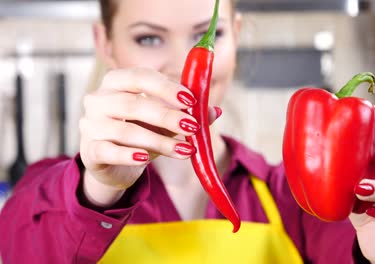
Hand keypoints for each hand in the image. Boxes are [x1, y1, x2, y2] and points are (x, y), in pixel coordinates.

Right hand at [79, 68, 220, 206]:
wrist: (115, 164)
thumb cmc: (141, 133)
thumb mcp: (166, 123)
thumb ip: (188, 115)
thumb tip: (216, 110)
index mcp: (116, 82)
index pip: (140, 76)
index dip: (166, 87)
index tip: (191, 101)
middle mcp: (98, 99)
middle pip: (132, 103)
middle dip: (167, 116)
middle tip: (192, 127)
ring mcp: (89, 125)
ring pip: (125, 130)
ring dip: (159, 141)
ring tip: (185, 150)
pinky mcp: (89, 151)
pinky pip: (109, 151)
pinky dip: (129, 155)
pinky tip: (145, 158)